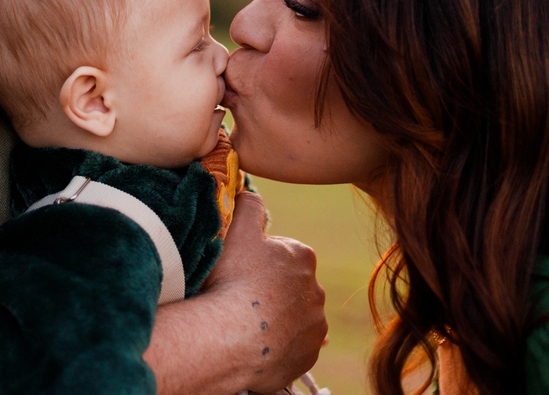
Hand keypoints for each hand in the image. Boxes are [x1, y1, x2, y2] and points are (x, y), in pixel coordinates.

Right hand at [203, 191, 326, 393]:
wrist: (231, 339)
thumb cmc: (234, 280)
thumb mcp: (237, 230)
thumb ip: (249, 205)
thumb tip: (251, 191)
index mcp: (303, 258)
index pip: (283, 252)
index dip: (259, 259)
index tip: (240, 269)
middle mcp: (317, 292)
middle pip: (291, 286)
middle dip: (272, 289)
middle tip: (241, 297)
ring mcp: (314, 327)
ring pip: (295, 317)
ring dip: (277, 318)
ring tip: (247, 323)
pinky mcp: (308, 356)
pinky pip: (294, 347)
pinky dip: (279, 346)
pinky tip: (258, 344)